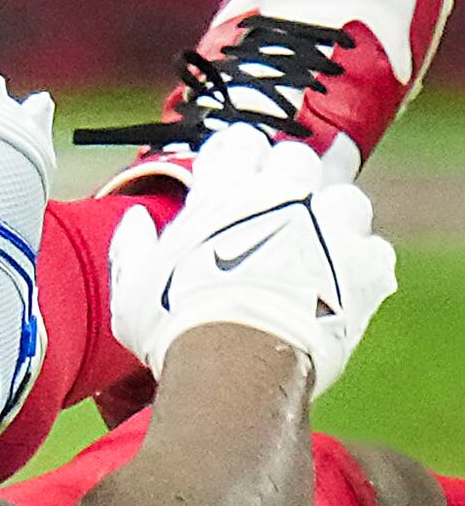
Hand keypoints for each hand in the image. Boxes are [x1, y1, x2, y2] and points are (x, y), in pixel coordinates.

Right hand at [108, 123, 394, 395]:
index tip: (233, 177)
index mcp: (224, 192)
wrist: (238, 364)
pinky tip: (343, 285)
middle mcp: (282, 197)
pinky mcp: (365, 267)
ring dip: (335, 217)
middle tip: (278, 212)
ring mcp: (330, 228)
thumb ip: (134, 247)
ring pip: (347, 198)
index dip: (238, 156)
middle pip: (298, 159)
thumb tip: (136, 219)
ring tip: (320, 246)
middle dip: (290, 179)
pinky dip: (362, 266)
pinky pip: (374, 252)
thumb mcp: (131, 288)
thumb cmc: (175, 324)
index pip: (240, 141)